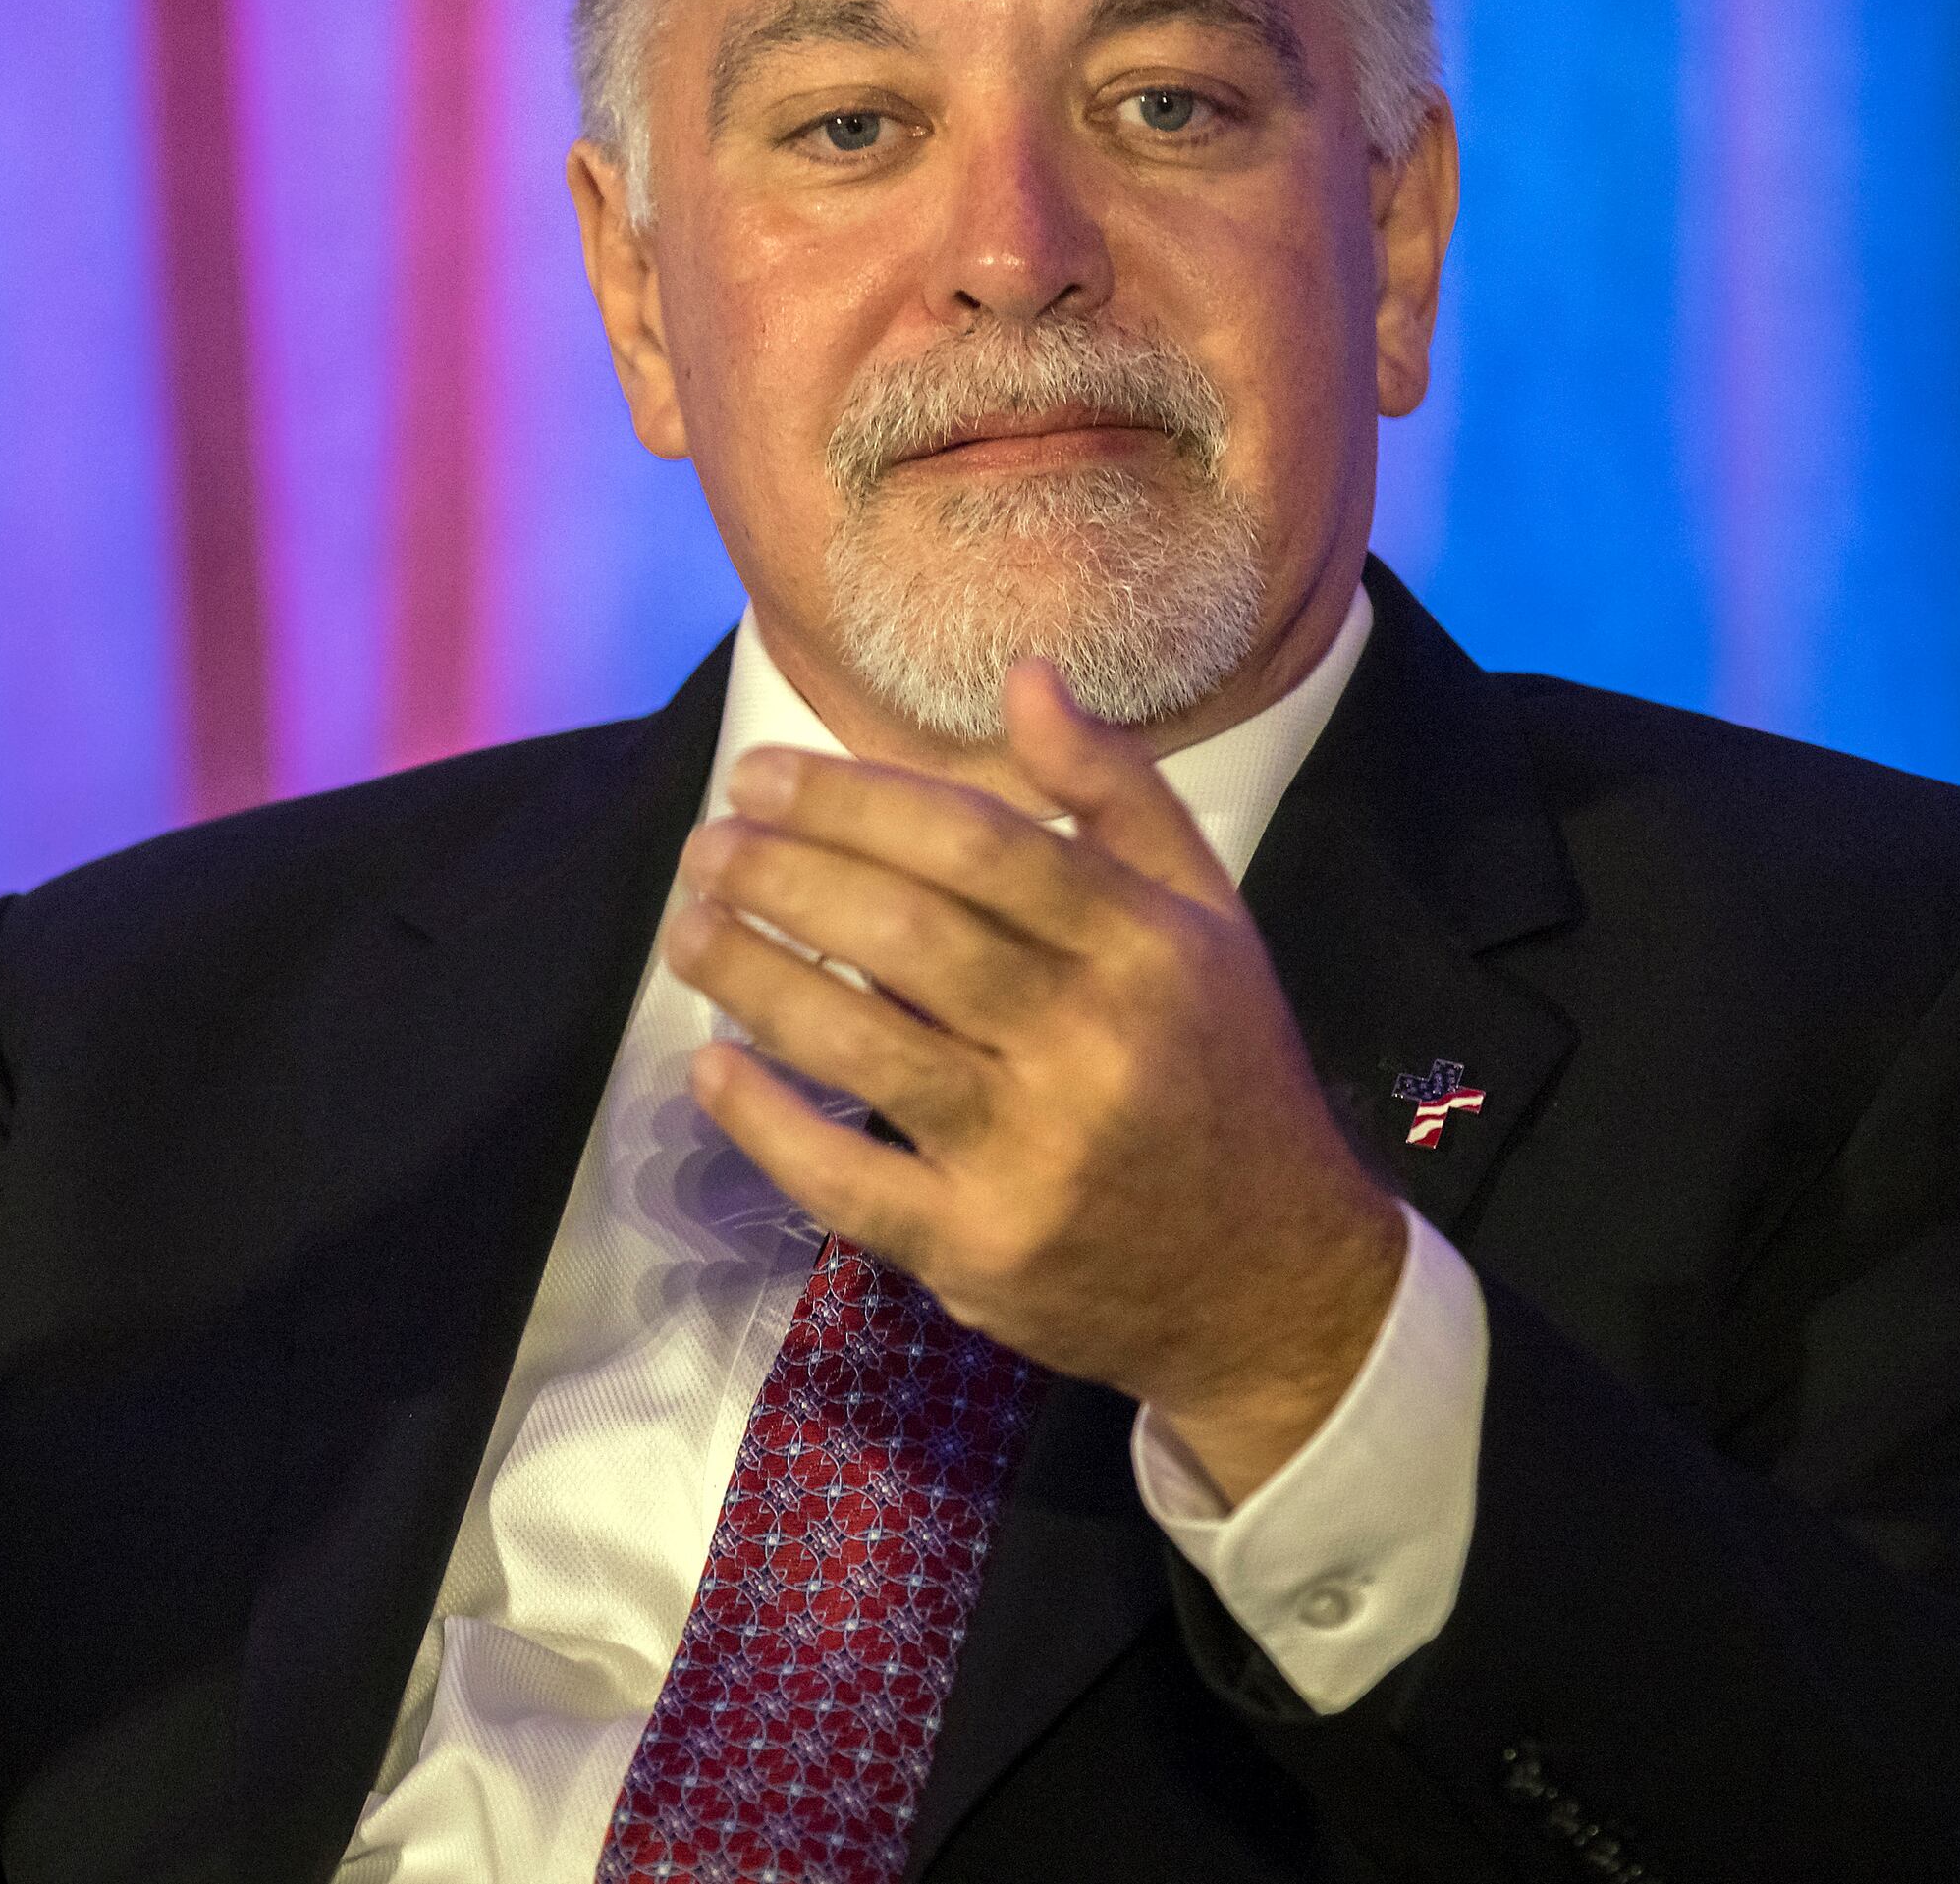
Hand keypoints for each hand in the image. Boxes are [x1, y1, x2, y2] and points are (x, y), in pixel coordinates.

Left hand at [667, 659, 1403, 1505]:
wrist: (1272, 1283)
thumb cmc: (1221, 1071)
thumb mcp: (1207, 919)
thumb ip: (1119, 793)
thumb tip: (1024, 677)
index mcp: (1148, 948)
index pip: (979, 845)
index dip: (855, 801)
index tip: (763, 775)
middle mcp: (1094, 1045)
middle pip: (909, 936)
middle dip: (784, 877)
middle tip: (708, 844)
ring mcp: (1033, 1155)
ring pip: (864, 1048)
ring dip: (755, 978)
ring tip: (687, 929)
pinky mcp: (981, 1251)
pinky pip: (849, 1182)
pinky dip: (766, 1124)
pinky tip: (711, 1067)